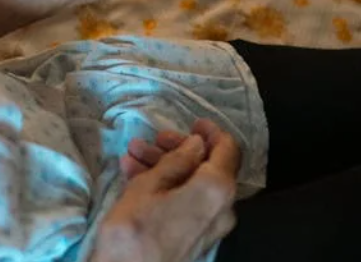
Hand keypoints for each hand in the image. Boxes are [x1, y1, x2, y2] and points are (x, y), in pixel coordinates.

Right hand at [92, 121, 241, 261]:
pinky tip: (137, 176)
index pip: (227, 148)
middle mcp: (223, 209)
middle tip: (152, 139)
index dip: (210, 132)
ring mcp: (211, 227)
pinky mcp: (196, 239)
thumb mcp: (148, 186)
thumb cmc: (134, 232)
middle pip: (208, 166)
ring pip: (194, 184)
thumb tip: (196, 143)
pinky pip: (189, 203)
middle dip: (178, 149)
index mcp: (217, 189)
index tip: (192, 122)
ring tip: (134, 155)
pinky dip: (168, 187)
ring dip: (167, 167)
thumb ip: (176, 160)